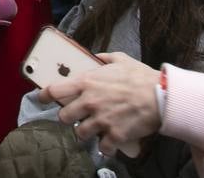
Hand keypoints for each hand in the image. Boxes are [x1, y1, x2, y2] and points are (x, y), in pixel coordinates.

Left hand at [45, 52, 161, 155]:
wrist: (162, 96)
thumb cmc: (141, 76)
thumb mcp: (121, 59)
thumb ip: (105, 58)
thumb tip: (97, 56)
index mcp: (86, 83)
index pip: (54, 90)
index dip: (44, 95)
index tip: (42, 98)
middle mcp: (89, 102)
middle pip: (64, 117)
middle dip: (69, 117)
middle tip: (77, 116)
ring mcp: (100, 121)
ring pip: (80, 133)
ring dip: (86, 132)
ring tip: (93, 130)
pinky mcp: (114, 135)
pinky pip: (103, 148)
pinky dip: (106, 147)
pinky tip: (110, 143)